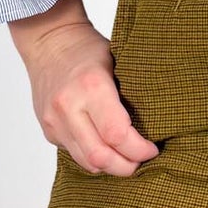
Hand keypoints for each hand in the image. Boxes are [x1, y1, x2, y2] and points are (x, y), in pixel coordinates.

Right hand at [8, 0, 159, 177]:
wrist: (49, 41)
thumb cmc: (88, 49)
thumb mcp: (118, 63)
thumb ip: (131, 96)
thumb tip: (159, 125)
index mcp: (91, 86)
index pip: (117, 135)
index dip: (139, 149)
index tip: (152, 148)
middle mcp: (68, 106)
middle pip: (101, 156)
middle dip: (126, 166)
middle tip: (141, 160)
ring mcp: (54, 121)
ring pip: (86, 162)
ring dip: (111, 166)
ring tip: (126, 157)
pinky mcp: (48, 130)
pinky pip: (75, 154)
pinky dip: (94, 156)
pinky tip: (106, 147)